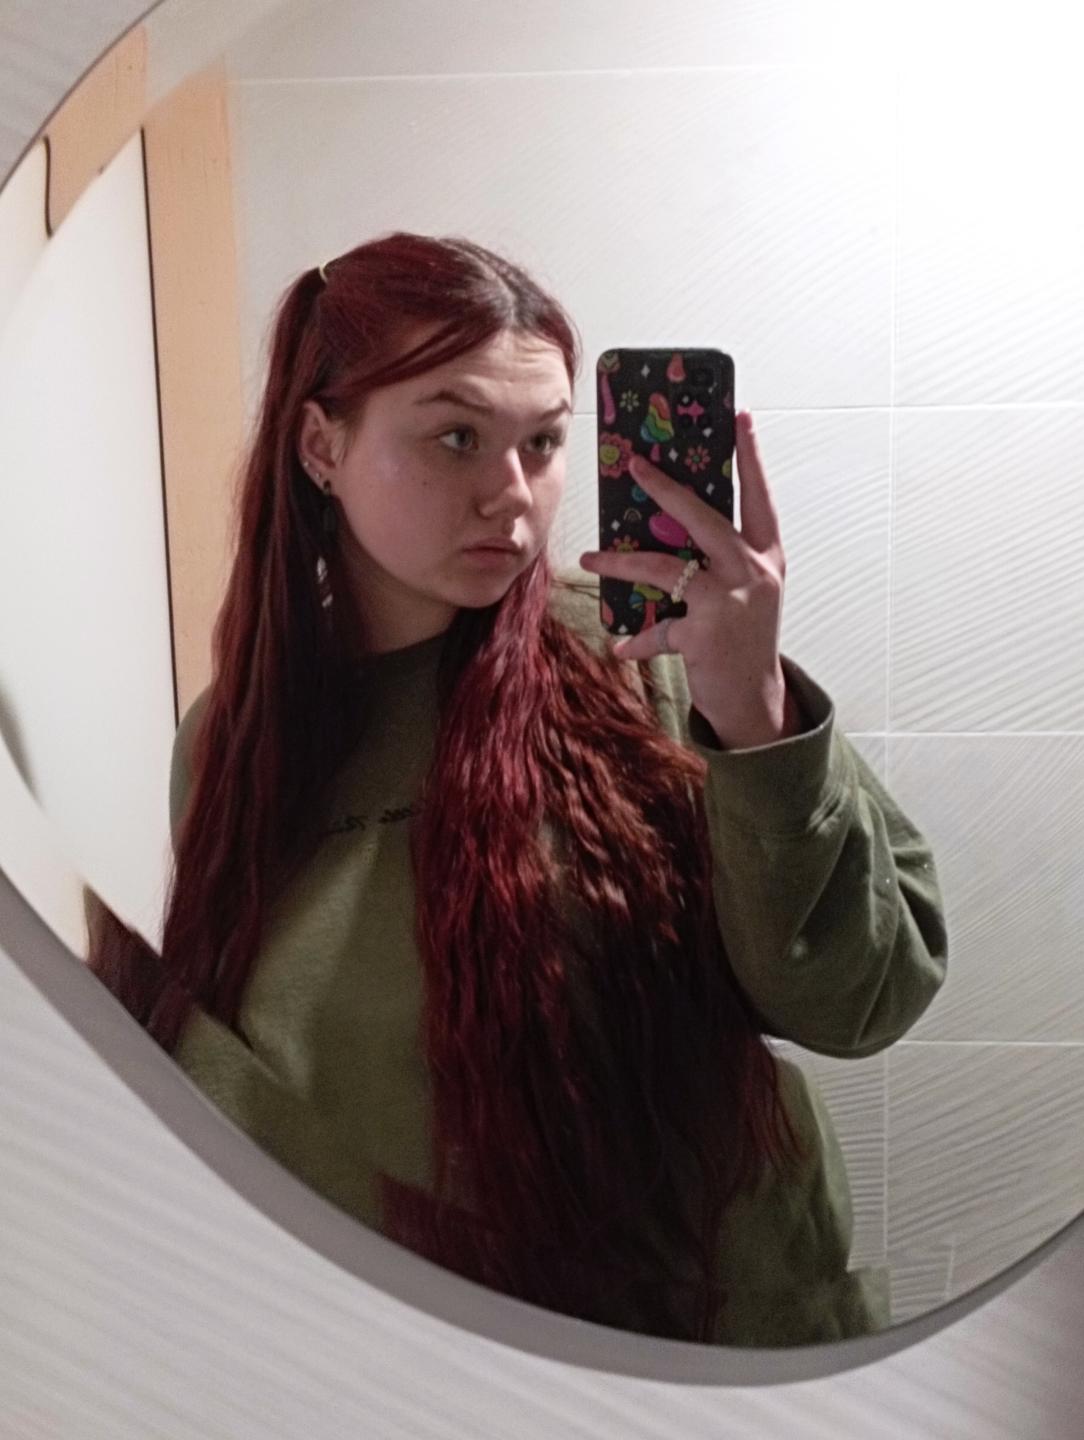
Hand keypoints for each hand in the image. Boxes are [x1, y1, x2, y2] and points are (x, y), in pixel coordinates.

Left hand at [579, 410, 798, 749]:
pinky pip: (658, 629)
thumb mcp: (743, 592)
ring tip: (589, 559)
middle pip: (705, 519)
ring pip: (665, 569)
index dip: (751, 458)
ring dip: (621, 564)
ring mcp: (731, 603)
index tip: (740, 418)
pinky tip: (620, 645)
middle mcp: (754, 573)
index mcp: (767, 557)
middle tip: (635, 464)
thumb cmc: (743, 638)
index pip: (759, 498)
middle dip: (666, 490)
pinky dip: (637, 639)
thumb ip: (717, 560)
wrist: (755, 699)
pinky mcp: (705, 635)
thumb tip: (665, 528)